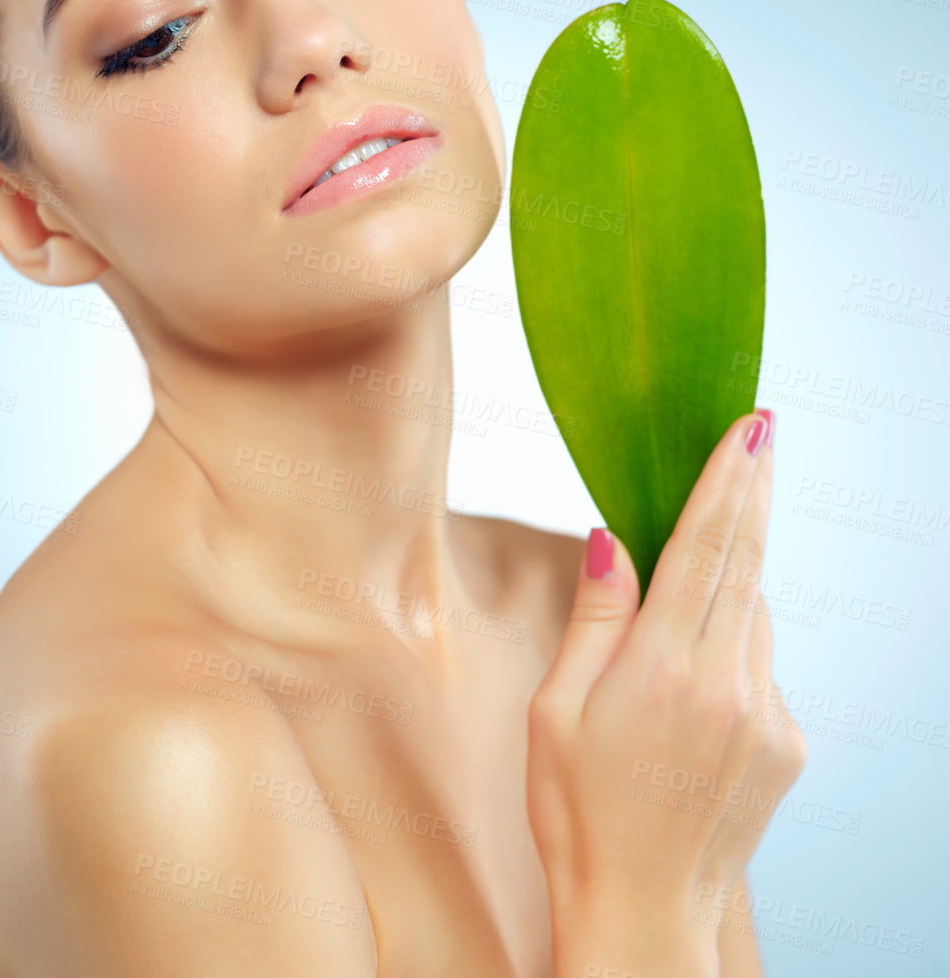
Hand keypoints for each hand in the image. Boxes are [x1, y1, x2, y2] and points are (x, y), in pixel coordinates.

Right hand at [526, 409, 807, 976]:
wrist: (641, 911)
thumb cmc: (577, 811)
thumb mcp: (554, 710)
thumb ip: (594, 618)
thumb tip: (613, 536)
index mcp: (662, 671)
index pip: (704, 549)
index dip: (727, 482)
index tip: (748, 429)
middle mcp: (728, 686)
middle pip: (748, 563)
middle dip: (755, 491)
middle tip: (763, 432)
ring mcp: (766, 717)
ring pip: (757, 615)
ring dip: (736, 577)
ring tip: (698, 570)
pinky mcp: (786, 745)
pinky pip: (763, 665)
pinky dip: (736, 643)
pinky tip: (695, 676)